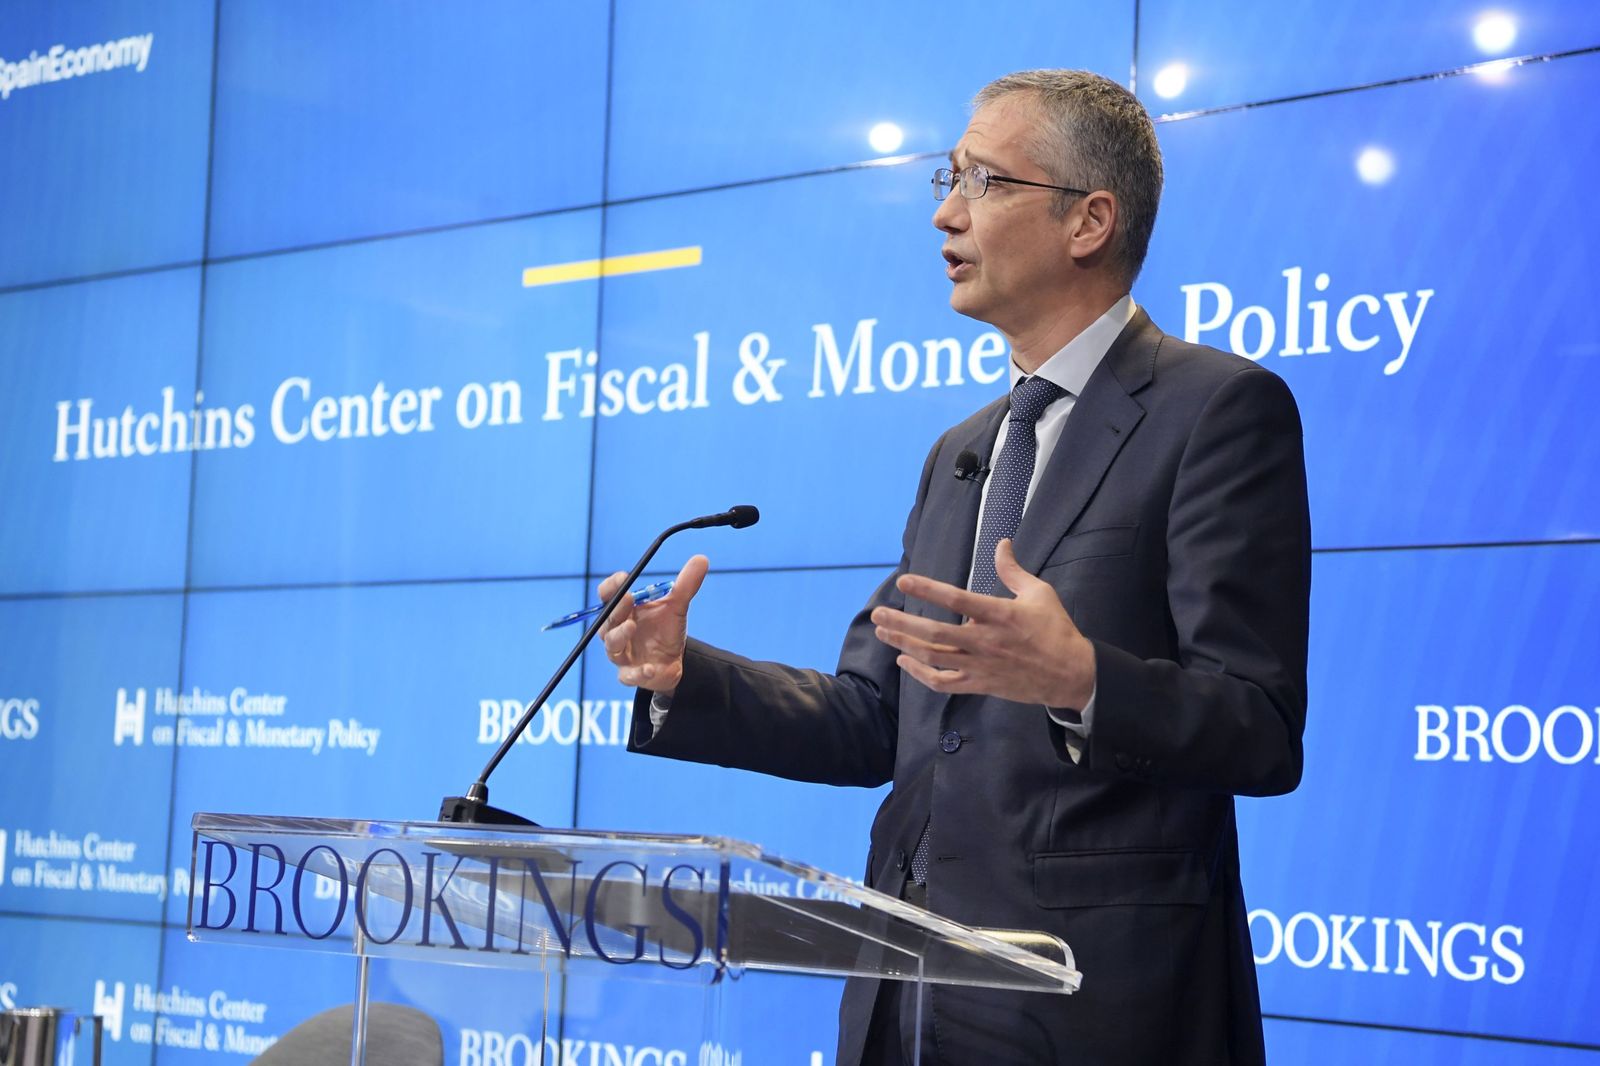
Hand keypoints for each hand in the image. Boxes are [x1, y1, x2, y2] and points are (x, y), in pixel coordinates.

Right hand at [597, 554, 708, 695]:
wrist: (672, 662)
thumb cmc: (665, 630)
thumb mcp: (677, 607)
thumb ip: (685, 585)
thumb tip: (701, 559)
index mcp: (624, 611)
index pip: (608, 595)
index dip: (611, 586)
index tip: (622, 577)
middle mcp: (616, 631)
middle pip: (607, 619)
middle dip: (616, 608)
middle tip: (627, 598)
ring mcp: (622, 654)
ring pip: (612, 646)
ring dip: (619, 635)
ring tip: (631, 626)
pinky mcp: (631, 675)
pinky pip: (628, 676)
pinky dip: (638, 673)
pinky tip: (649, 668)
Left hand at [871, 539, 1094, 707]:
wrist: (1071, 674)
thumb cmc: (1056, 630)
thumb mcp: (1040, 593)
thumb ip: (1013, 570)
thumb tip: (1002, 543)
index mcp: (999, 614)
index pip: (957, 599)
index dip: (928, 590)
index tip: (904, 580)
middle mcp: (985, 641)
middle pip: (935, 633)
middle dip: (902, 623)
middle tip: (878, 614)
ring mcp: (980, 665)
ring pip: (934, 657)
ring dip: (905, 644)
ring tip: (883, 632)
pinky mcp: (980, 685)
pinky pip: (944, 682)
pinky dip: (921, 674)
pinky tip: (905, 661)